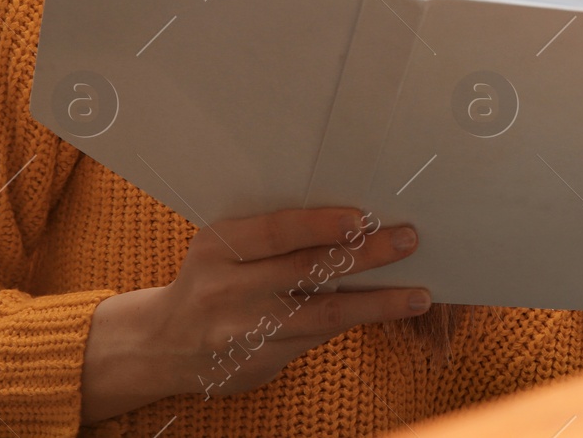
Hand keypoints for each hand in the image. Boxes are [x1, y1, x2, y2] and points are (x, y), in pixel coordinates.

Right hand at [81, 207, 429, 423]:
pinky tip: (386, 311)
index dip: (321, 225)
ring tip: (419, 295)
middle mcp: (228, 290)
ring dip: (377, 304)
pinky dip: (355, 322)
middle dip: (365, 256)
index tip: (362, 219)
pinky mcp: (260, 363)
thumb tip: (352, 219)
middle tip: (407, 240)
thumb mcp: (223, 246)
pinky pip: (317, 338)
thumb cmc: (211, 277)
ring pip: (322, 315)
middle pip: (308, 271)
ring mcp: (245, 332)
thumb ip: (273, 234)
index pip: (276, 231)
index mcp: (218, 248)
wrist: (163, 343)